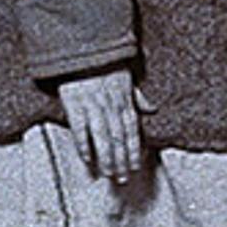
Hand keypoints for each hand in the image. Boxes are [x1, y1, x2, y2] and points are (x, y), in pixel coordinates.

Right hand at [51, 66, 145, 183]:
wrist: (81, 48)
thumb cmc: (103, 63)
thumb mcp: (125, 76)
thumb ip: (138, 96)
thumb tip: (153, 109)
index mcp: (124, 99)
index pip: (132, 130)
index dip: (135, 150)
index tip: (136, 167)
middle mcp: (111, 105)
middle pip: (119, 138)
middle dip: (122, 160)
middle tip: (122, 178)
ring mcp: (92, 105)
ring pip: (103, 137)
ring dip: (106, 158)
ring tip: (108, 174)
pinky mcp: (74, 104)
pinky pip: (81, 130)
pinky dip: (84, 145)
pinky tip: (87, 160)